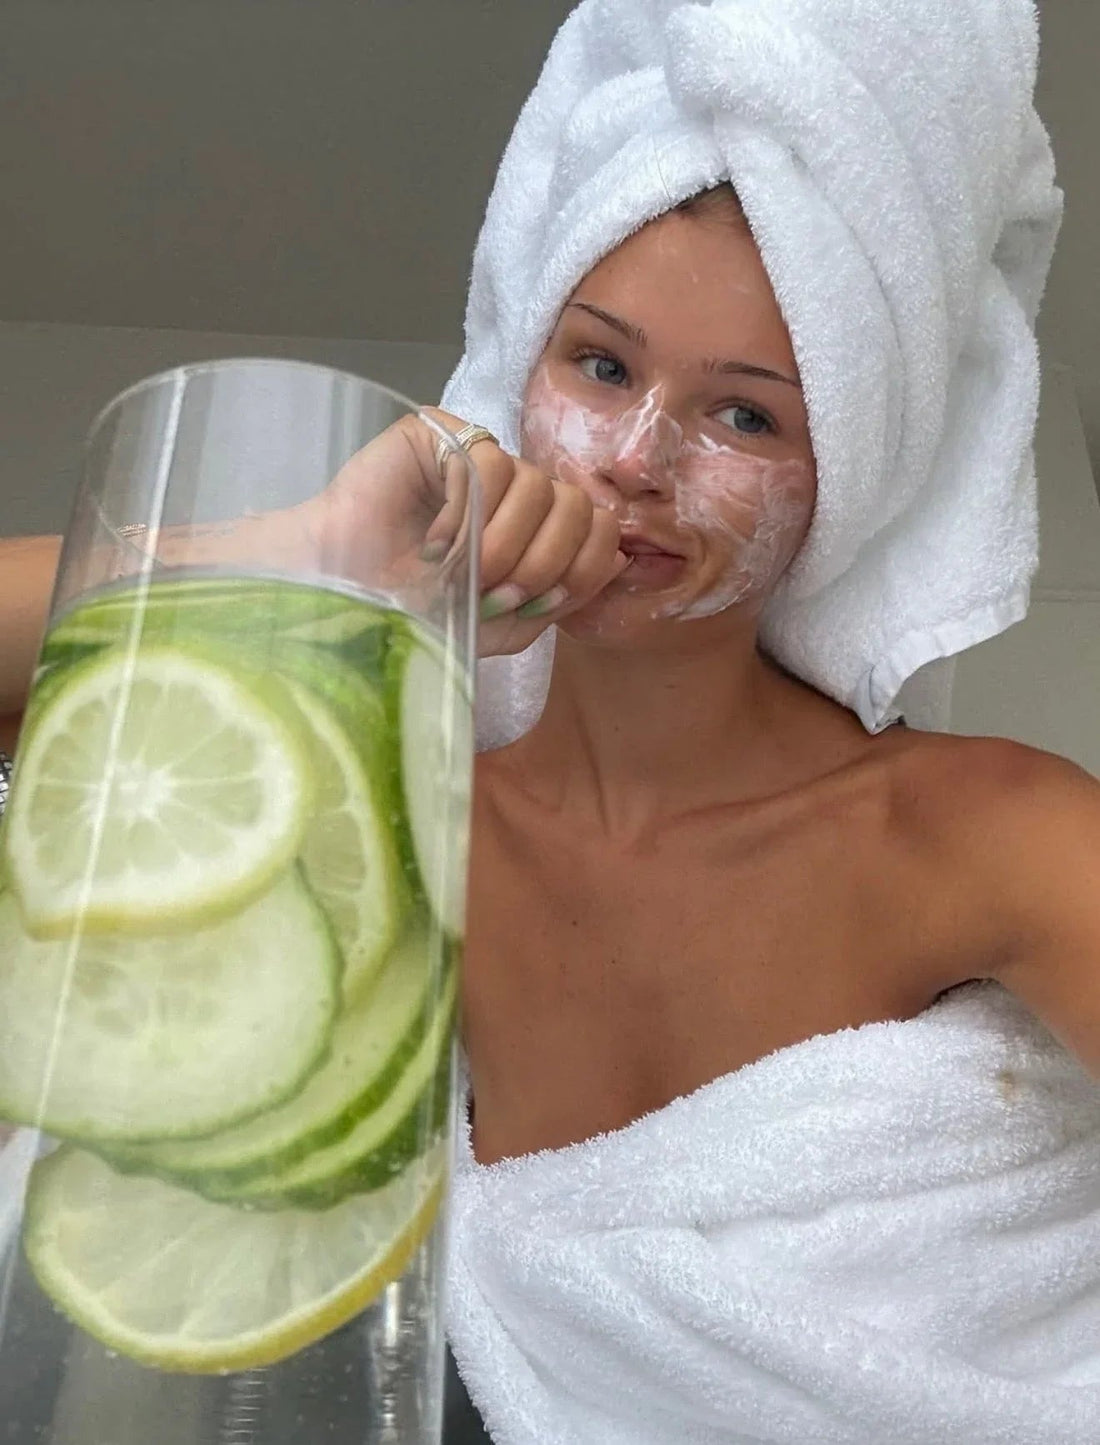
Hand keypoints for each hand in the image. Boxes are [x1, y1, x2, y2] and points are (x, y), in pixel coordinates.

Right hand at [422, 409, 628, 657]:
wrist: (344, 602)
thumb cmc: (417, 614)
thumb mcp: (503, 624)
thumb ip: (562, 596)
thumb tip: (621, 559)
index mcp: (537, 527)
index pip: (600, 527)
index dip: (583, 566)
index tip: (538, 601)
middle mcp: (516, 487)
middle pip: (576, 504)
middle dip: (544, 560)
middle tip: (496, 591)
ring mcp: (478, 456)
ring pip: (536, 484)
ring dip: (503, 543)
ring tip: (459, 572)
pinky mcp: (439, 434)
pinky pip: (486, 463)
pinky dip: (467, 514)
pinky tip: (436, 541)